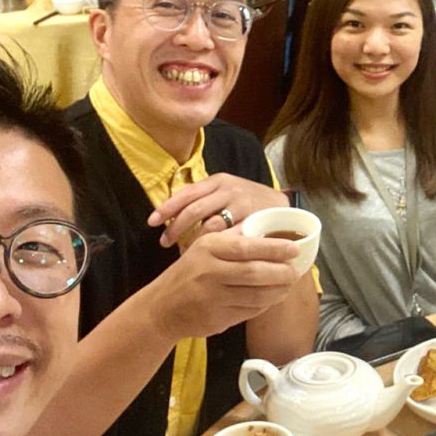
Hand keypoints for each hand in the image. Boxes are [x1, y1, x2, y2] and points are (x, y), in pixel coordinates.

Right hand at [145, 231, 300, 340]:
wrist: (161, 308)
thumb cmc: (189, 273)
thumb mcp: (203, 248)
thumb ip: (232, 238)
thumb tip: (267, 229)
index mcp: (208, 249)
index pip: (246, 247)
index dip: (273, 248)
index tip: (294, 249)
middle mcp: (209, 272)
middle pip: (254, 272)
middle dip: (281, 272)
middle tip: (296, 271)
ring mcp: (213, 298)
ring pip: (256, 295)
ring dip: (278, 290)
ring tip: (288, 284)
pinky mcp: (217, 319)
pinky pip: (249, 310)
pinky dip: (265, 304)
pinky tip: (272, 297)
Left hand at [148, 172, 286, 247]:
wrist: (285, 208)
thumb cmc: (248, 203)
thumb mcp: (226, 193)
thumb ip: (204, 200)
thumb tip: (172, 214)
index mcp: (217, 181)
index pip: (186, 192)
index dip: (167, 207)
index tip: (151, 221)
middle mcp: (228, 189)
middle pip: (194, 209)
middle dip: (175, 228)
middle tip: (164, 241)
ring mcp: (242, 205)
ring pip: (209, 225)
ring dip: (193, 240)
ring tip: (183, 252)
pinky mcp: (253, 220)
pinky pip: (228, 236)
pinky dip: (215, 246)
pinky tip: (208, 254)